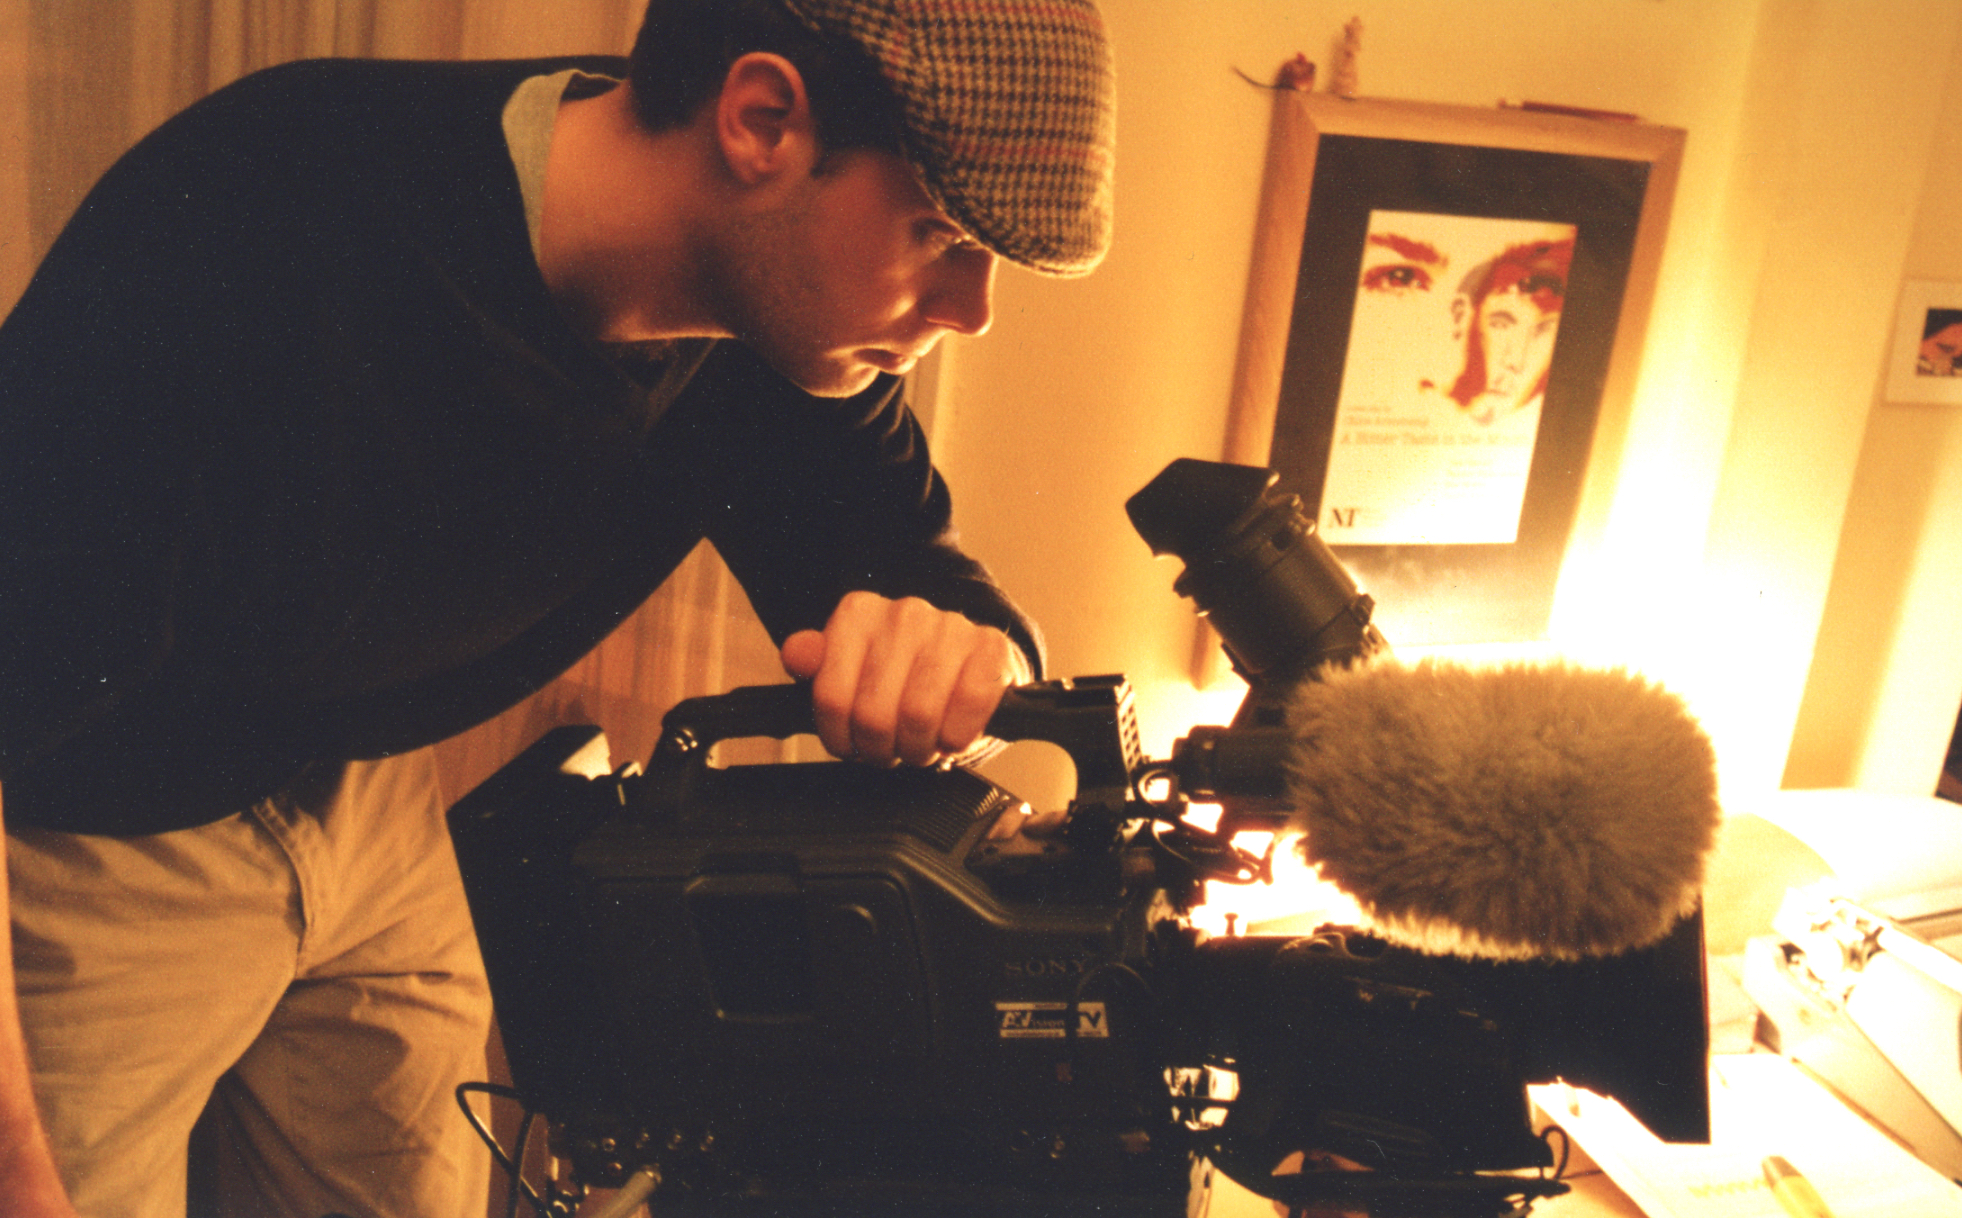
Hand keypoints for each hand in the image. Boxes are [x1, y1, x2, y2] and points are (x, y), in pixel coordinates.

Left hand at [780, 591, 1025, 765]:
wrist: (971, 668)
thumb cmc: (907, 678)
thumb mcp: (851, 672)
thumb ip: (817, 665)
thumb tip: (798, 655)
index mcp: (858, 615)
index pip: (830, 699)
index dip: (842, 739)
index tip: (854, 743)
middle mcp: (903, 613)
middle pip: (873, 715)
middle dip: (882, 749)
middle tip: (893, 750)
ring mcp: (950, 627)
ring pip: (919, 716)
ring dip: (920, 748)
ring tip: (922, 745)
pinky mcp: (992, 648)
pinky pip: (968, 708)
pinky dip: (958, 737)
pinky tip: (953, 733)